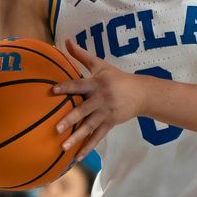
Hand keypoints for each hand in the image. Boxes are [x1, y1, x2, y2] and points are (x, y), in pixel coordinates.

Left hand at [52, 39, 148, 158]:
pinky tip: (77, 156)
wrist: (142, 93)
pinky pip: (98, 136)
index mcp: (98, 83)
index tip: (53, 91)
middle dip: (70, 119)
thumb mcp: (101, 65)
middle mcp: (102, 98)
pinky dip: (88, 146)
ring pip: (90, 126)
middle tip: (56, 127)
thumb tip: (66, 40)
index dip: (67, 87)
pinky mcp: (111, 123)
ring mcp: (107, 113)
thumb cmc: (117, 77)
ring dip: (76, 137)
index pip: (80, 85)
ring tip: (63, 146)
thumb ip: (81, 55)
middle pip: (84, 109)